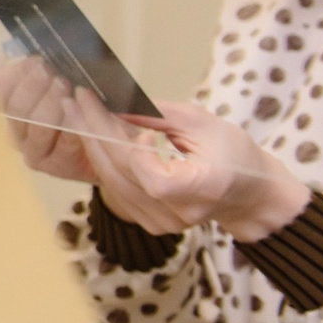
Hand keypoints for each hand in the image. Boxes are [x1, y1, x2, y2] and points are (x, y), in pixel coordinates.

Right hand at [0, 52, 109, 181]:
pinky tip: (78, 110)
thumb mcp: (46, 89)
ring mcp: (36, 154)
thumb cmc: (68, 113)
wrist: (97, 148)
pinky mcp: (59, 166)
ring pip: (38, 128)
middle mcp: (15, 136)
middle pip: (16, 111)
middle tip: (50, 71)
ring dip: (50, 105)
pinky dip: (72, 126)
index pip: (1, 93)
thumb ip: (20, 71)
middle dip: (32, 88)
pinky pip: (65, 145)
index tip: (33, 60)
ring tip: (65, 86)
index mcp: (7, 113)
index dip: (15, 75)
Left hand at [88, 100, 309, 240]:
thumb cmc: (233, 153)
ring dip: (93, 144)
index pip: (151, 177)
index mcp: (202, 189)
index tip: (117, 114)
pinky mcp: (152, 224)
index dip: (131, 148)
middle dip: (94, 131)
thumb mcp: (202, 123)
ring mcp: (163, 224)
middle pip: (123, 174)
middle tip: (76, 99)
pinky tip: (96, 135)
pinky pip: (117, 190)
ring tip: (79, 111)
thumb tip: (116, 103)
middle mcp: (180, 213)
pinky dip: (105, 161)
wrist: (247, 193)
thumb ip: (158, 115)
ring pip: (113, 181)